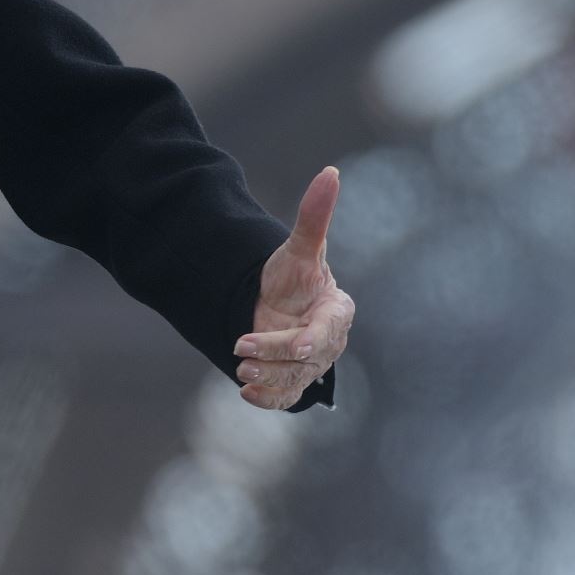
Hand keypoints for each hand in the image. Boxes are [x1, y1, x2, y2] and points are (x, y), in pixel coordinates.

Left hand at [235, 165, 355, 409]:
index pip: (328, 329)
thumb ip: (315, 216)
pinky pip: (284, 398)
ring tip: (239, 371)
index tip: (297, 343)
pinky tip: (245, 394)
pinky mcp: (292, 382)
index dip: (311, 338)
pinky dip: (267, 400)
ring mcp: (311, 366)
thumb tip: (330, 173)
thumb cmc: (292, 276)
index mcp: (335, 311)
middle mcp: (327, 342)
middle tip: (241, 350)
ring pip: (293, 379)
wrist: (274, 302)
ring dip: (267, 378)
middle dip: (276, 356)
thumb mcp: (299, 248)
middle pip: (306, 358)